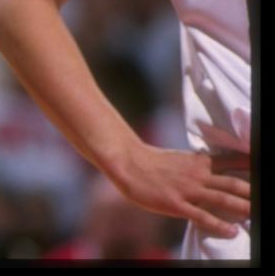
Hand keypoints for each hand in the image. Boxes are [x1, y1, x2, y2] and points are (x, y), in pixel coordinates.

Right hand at [106, 143, 249, 237]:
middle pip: (233, 183)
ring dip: (243, 206)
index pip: (231, 162)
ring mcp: (188, 190)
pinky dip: (219, 224)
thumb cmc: (150, 162)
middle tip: (263, 197)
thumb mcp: (179, 158)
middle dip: (251, 191)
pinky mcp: (176, 204)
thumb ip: (196, 165)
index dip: (249, 165)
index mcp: (199, 162)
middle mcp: (197, 175)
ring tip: (256, 213)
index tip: (260, 167)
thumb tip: (210, 168)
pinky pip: (202, 216)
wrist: (127, 162)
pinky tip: (232, 231)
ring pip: (223, 199)